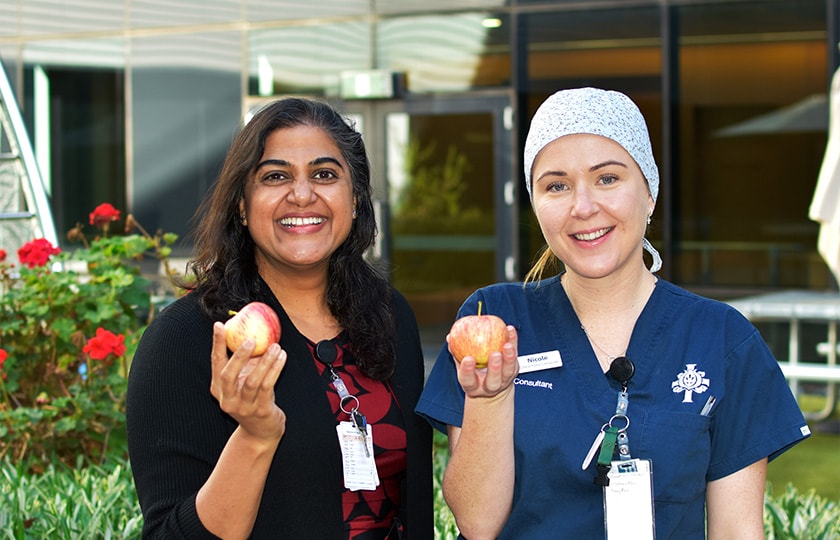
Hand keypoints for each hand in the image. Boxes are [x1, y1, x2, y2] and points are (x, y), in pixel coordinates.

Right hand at [210, 322, 286, 442]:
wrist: (260, 432)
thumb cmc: (252, 399)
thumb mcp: (243, 382)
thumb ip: (244, 362)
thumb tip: (252, 330)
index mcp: (219, 389)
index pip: (215, 363)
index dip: (217, 343)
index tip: (219, 325)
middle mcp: (228, 399)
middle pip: (228, 375)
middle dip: (239, 356)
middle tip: (250, 339)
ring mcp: (244, 407)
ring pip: (252, 381)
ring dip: (264, 362)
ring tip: (275, 346)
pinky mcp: (261, 411)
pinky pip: (268, 387)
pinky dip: (275, 370)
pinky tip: (282, 357)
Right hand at [450, 325, 518, 398]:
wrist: (491, 387)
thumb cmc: (473, 373)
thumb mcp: (462, 366)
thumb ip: (456, 353)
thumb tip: (450, 337)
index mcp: (473, 386)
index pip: (468, 380)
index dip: (468, 371)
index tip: (468, 359)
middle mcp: (489, 387)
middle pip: (493, 381)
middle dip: (495, 368)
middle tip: (495, 354)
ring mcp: (503, 381)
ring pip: (508, 372)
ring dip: (509, 358)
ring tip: (507, 344)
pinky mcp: (513, 372)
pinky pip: (515, 359)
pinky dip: (514, 344)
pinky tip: (510, 331)